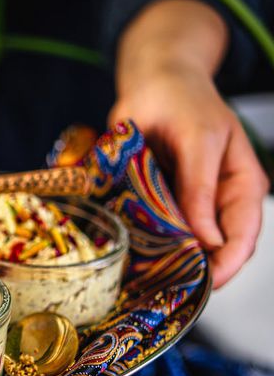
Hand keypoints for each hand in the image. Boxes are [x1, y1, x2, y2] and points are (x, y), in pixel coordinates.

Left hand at [114, 0, 269, 288]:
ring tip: (147, 285)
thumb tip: (206, 240)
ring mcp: (192, 207)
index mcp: (242, 186)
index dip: (225, 267)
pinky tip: (132, 263)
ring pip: (186, 250)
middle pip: (216, 253)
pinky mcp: (163, 207)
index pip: (243, 239)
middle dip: (195, 275)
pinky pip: (160, 236)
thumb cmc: (182, 99)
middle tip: (166, 293)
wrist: (154, 82)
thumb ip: (200, 188)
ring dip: (170, 267)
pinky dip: (149, 250)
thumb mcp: (196, 139)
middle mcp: (220, 203)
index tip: (201, 284)